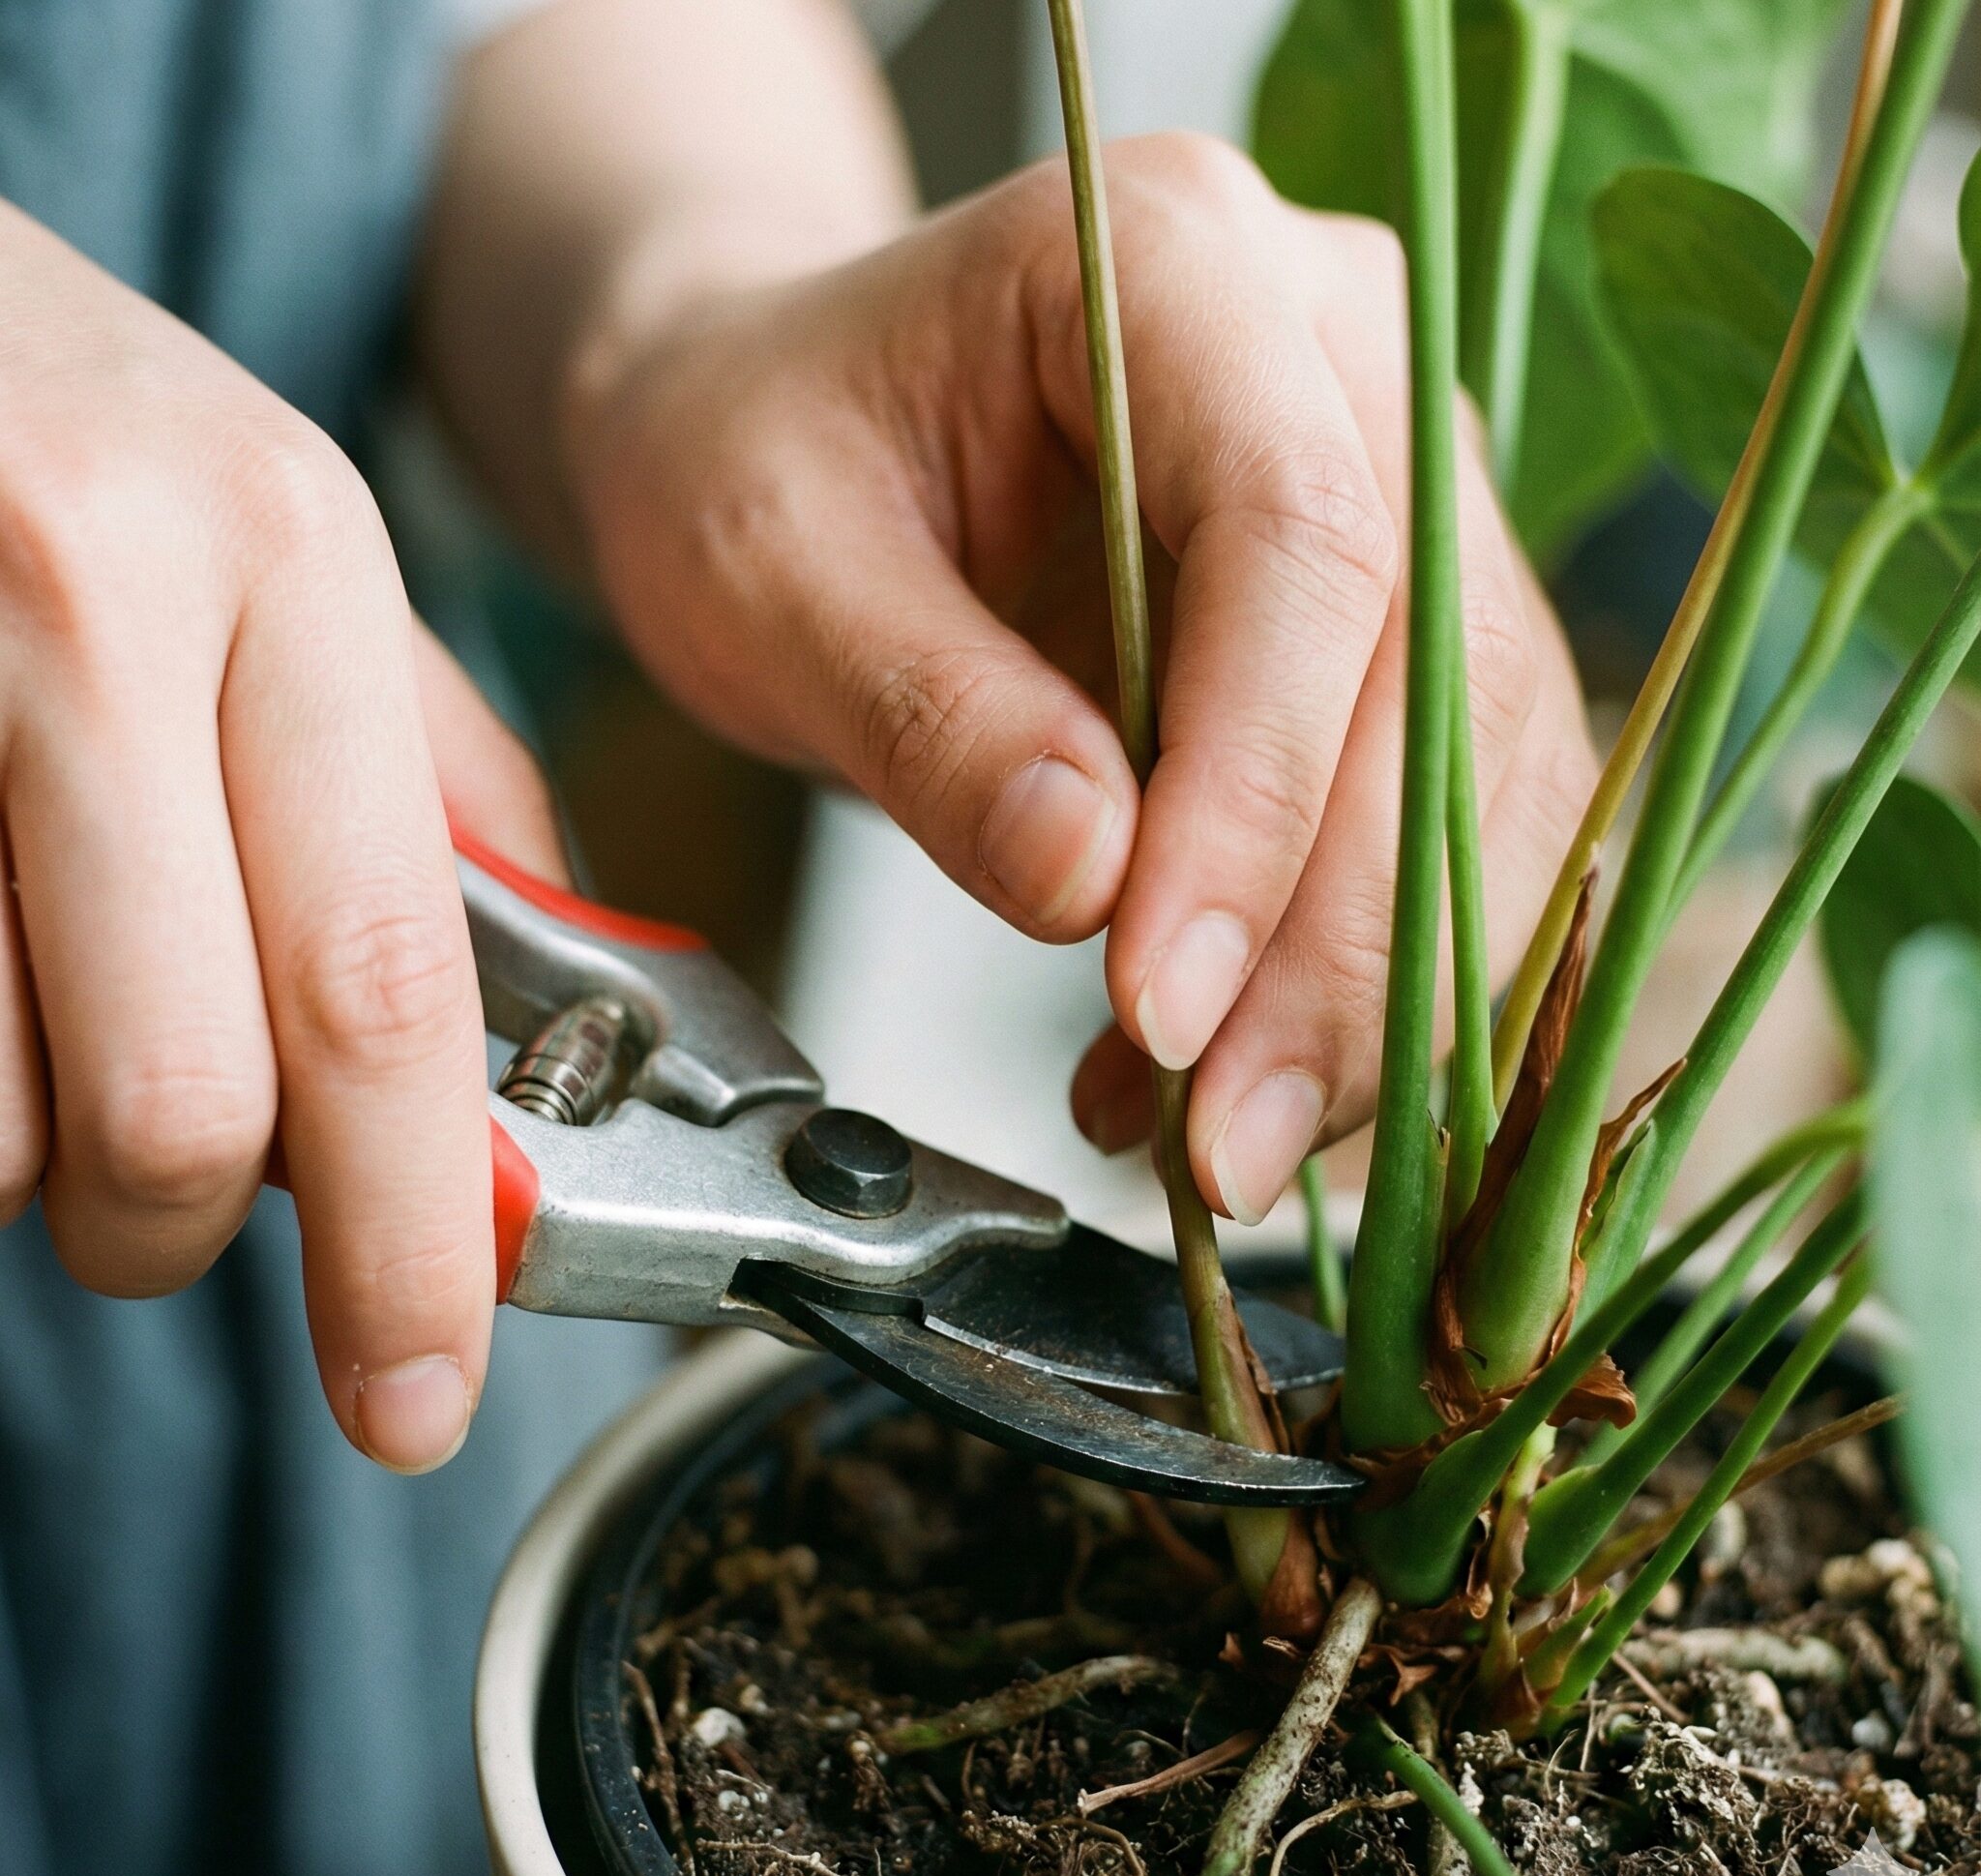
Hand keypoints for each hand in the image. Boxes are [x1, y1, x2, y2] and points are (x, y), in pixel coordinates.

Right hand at [0, 203, 562, 1467]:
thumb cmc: (83, 435)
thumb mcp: (302, 562)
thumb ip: (439, 797)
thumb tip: (550, 1038)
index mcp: (286, 562)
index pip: (383, 984)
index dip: (415, 1238)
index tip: (422, 1388)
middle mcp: (91, 605)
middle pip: (176, 1102)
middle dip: (189, 1226)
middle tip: (186, 1199)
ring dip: (34, 1154)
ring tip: (49, 1021)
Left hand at [568, 134, 1594, 1222]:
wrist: (780, 435)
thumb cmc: (751, 455)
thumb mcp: (770, 569)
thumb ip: (928, 711)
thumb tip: (1091, 878)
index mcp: (1179, 261)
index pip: (1300, 542)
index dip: (1256, 798)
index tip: (1161, 1000)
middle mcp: (1336, 350)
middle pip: (1430, 671)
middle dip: (1338, 944)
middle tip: (1228, 1144)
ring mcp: (1392, 480)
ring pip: (1480, 763)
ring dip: (1372, 986)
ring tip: (1217, 1136)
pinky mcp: (1392, 619)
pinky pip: (1447, 809)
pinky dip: (1360, 967)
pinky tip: (1226, 1068)